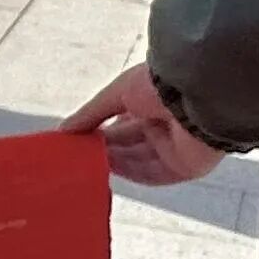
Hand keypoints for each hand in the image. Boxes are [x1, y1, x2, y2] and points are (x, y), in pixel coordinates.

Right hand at [65, 62, 223, 185]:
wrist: (195, 95)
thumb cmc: (159, 84)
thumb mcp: (117, 93)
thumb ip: (90, 114)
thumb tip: (63, 130)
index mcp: (152, 102)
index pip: (122, 121)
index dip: (99, 130)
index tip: (75, 137)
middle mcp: (164, 124)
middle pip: (128, 143)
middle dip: (102, 147)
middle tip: (75, 153)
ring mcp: (174, 147)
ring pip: (137, 160)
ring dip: (112, 160)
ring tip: (85, 162)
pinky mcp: (183, 167)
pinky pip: (152, 175)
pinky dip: (130, 173)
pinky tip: (108, 170)